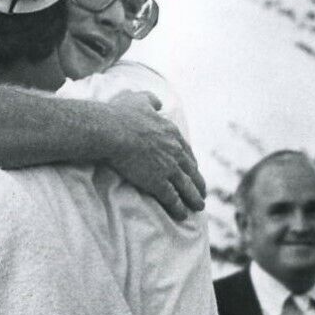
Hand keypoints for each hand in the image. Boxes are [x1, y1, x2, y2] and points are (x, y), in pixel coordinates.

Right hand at [100, 93, 206, 220]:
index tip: (194, 171)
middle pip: (192, 171)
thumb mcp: (139, 99)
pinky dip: (179, 208)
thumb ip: (151, 100)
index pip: (187, 152)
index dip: (191, 164)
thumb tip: (158, 102)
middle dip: (198, 183)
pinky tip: (183, 215)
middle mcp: (175, 151)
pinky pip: (173, 198)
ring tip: (199, 207)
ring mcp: (169, 168)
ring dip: (194, 199)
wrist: (112, 131)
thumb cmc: (121, 114)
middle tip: (202, 193)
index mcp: (172, 133)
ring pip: (187, 187)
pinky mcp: (159, 182)